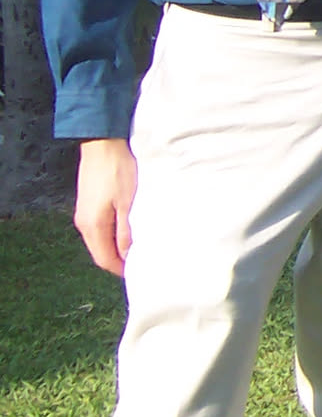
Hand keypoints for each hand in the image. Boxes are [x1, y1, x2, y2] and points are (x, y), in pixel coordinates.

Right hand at [74, 138, 137, 275]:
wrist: (102, 144)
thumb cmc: (118, 171)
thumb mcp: (128, 202)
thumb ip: (127, 230)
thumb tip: (128, 254)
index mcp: (93, 226)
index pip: (104, 259)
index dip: (120, 269)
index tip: (139, 273)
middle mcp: (84, 223)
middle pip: (100, 251)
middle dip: (118, 260)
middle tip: (141, 262)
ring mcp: (84, 213)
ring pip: (99, 240)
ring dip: (115, 246)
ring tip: (137, 246)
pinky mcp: (88, 203)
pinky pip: (99, 227)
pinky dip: (112, 234)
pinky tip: (127, 229)